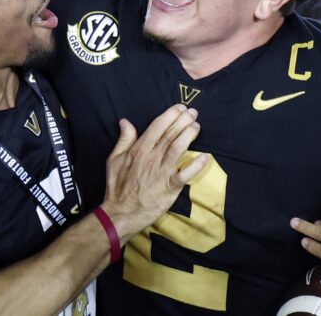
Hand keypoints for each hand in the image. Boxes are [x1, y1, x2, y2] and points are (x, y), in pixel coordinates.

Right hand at [101, 104, 207, 242]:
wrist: (121, 213)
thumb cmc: (118, 186)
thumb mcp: (114, 160)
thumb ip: (123, 140)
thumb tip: (125, 121)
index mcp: (139, 149)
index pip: (157, 126)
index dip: (170, 114)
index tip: (180, 107)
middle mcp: (152, 157)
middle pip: (170, 134)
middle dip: (184, 120)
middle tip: (193, 112)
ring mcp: (162, 172)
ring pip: (178, 148)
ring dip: (189, 135)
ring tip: (197, 126)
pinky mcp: (170, 187)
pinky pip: (186, 174)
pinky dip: (196, 165)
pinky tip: (205, 156)